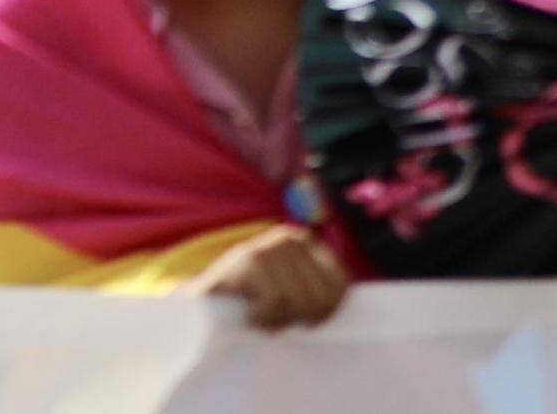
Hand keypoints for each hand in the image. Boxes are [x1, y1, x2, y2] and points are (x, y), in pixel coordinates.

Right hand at [188, 220, 347, 331]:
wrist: (200, 305)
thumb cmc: (253, 301)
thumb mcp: (291, 289)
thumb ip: (318, 288)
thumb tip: (355, 307)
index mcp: (306, 243)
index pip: (341, 284)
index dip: (327, 310)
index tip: (305, 319)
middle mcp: (289, 237)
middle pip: (321, 297)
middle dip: (300, 317)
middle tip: (277, 317)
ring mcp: (268, 246)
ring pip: (298, 301)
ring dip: (279, 319)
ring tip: (262, 315)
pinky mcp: (249, 259)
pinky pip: (275, 302)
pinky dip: (263, 318)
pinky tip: (250, 314)